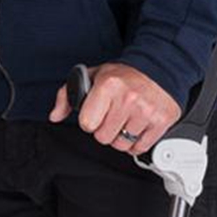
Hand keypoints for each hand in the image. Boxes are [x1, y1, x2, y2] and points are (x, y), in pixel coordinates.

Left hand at [48, 62, 181, 154]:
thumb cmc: (123, 76)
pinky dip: (136, 143)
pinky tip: (136, 127)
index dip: (89, 121)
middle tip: (112, 116)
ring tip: (125, 120)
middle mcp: (128, 98)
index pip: (87, 124)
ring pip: (121, 145)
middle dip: (105, 130)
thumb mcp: (91, 77)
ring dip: (121, 137)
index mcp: (108, 85)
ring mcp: (146, 111)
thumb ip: (67, 95)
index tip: (96, 113)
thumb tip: (55, 116)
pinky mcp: (161, 121)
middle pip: (103, 137)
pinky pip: (140, 148)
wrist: (157, 69)